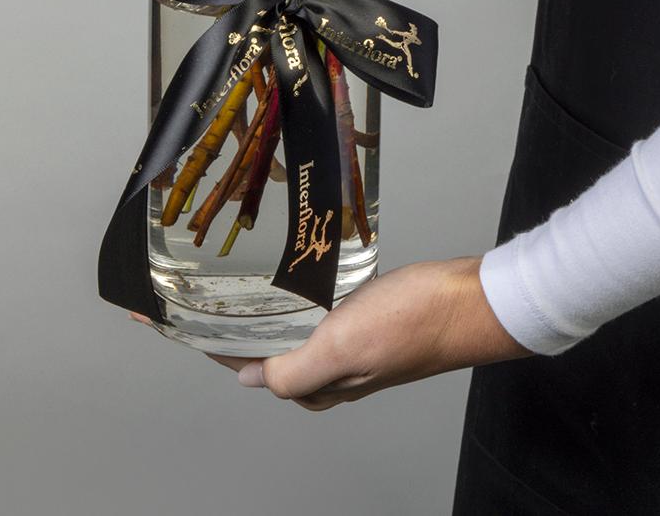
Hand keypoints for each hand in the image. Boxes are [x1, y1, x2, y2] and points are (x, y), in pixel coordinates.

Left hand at [221, 256, 530, 409]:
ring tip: (248, 288)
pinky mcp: (375, 320)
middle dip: (241, 334)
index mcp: (325, 379)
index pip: (258, 368)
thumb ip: (296, 368)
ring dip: (272, 317)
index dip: (220, 348)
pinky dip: (305, 302)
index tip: (186, 323)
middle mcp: (339, 367)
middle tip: (212, 300)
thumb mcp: (344, 346)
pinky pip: (327, 316)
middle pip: (275, 355)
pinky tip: (304, 281)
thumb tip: (252, 379)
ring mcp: (358, 344)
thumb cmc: (413, 321)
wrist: (473, 301)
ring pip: (301, 336)